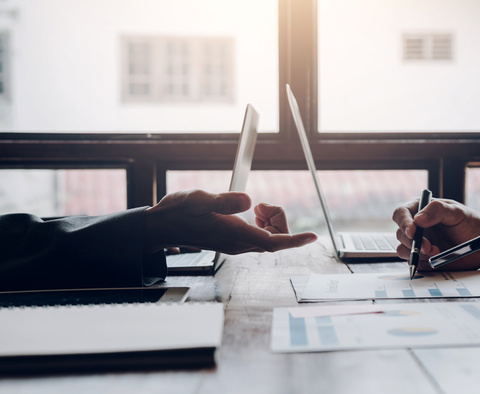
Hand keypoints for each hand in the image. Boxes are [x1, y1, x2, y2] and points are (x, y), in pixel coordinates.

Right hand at [144, 190, 316, 254]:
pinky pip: (261, 236)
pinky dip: (263, 222)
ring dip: (272, 221)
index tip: (313, 236)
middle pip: (276, 239)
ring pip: (270, 238)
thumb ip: (224, 201)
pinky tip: (251, 211)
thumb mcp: (199, 200)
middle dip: (279, 220)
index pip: (273, 242)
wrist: (163, 226)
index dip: (295, 240)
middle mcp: (239, 244)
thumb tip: (249, 201)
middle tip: (262, 204)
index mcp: (234, 235)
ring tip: (256, 206)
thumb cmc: (179, 212)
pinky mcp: (234, 241)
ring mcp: (237, 244)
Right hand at [393, 197, 479, 269]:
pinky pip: (413, 262)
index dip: (404, 222)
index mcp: (421, 210)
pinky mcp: (423, 259)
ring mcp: (418, 244)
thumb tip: (418, 219)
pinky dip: (420, 263)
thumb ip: (438, 210)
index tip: (413, 231)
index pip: (401, 213)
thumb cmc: (470, 223)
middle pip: (400, 233)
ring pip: (403, 249)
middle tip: (428, 247)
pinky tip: (435, 259)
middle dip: (412, 242)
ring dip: (415, 253)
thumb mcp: (457, 212)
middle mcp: (417, 227)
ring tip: (435, 252)